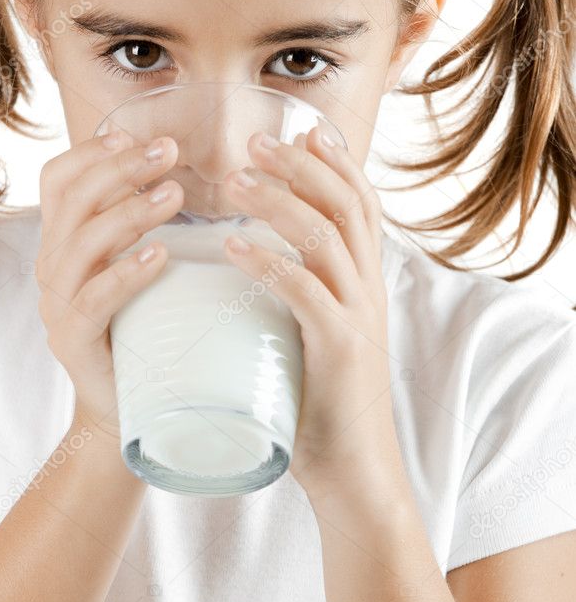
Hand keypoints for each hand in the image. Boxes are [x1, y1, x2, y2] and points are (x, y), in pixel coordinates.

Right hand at [35, 131, 183, 448]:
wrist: (129, 410)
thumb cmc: (145, 332)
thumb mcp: (143, 271)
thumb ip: (150, 229)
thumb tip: (194, 176)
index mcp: (64, 244)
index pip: (59, 181)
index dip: (91, 153)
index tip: (134, 134)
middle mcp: (52, 268)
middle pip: (72, 202)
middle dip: (120, 170)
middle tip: (169, 152)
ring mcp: (57, 306)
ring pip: (82, 244)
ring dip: (129, 212)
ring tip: (176, 195)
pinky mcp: (73, 341)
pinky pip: (94, 299)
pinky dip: (126, 272)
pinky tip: (160, 255)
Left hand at [222, 127, 404, 505]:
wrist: (353, 470)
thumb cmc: (321, 405)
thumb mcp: (317, 338)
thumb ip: (299, 300)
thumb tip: (254, 269)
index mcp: (364, 284)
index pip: (360, 205)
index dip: (335, 164)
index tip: (302, 131)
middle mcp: (368, 291)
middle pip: (346, 206)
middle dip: (302, 166)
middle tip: (256, 140)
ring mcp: (357, 318)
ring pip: (327, 239)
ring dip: (281, 201)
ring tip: (237, 179)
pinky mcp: (339, 350)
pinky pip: (305, 293)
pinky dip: (269, 262)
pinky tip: (233, 245)